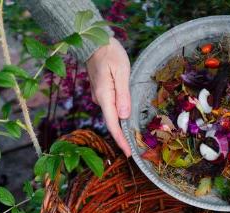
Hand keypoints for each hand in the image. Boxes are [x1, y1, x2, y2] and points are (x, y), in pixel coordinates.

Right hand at [87, 37, 131, 155]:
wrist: (94, 42)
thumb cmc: (110, 53)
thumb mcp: (121, 71)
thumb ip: (123, 94)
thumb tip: (124, 116)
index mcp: (104, 96)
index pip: (112, 123)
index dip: (121, 139)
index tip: (128, 153)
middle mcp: (100, 99)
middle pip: (112, 121)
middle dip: (123, 134)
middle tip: (136, 146)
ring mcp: (99, 96)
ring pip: (113, 113)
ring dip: (122, 122)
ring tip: (134, 133)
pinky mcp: (101, 92)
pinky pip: (111, 105)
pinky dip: (119, 112)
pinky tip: (127, 113)